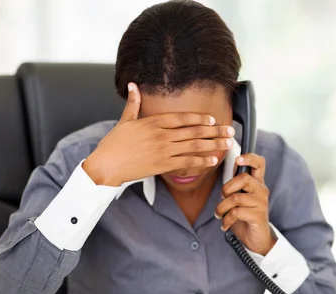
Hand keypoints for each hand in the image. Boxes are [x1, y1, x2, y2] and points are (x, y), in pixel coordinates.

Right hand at [83, 82, 234, 185]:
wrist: (105, 166)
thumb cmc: (114, 145)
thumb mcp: (124, 121)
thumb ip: (133, 103)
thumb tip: (133, 85)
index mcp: (153, 122)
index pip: (182, 118)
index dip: (200, 119)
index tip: (213, 119)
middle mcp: (161, 135)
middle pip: (193, 132)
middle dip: (215, 131)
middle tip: (230, 130)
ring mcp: (163, 151)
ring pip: (194, 147)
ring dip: (214, 145)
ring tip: (228, 144)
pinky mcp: (162, 166)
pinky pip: (186, 163)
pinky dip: (201, 161)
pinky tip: (213, 161)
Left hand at [215, 154, 276, 254]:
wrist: (256, 239)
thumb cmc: (245, 217)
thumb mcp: (239, 198)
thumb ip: (236, 185)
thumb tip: (229, 170)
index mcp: (257, 183)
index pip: (259, 164)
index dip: (249, 158)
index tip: (238, 160)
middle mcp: (261, 191)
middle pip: (244, 178)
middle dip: (227, 188)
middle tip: (223, 197)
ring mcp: (261, 203)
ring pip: (235, 198)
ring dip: (221, 208)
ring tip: (219, 214)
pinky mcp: (258, 216)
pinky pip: (236, 212)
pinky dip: (226, 220)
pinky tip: (225, 225)